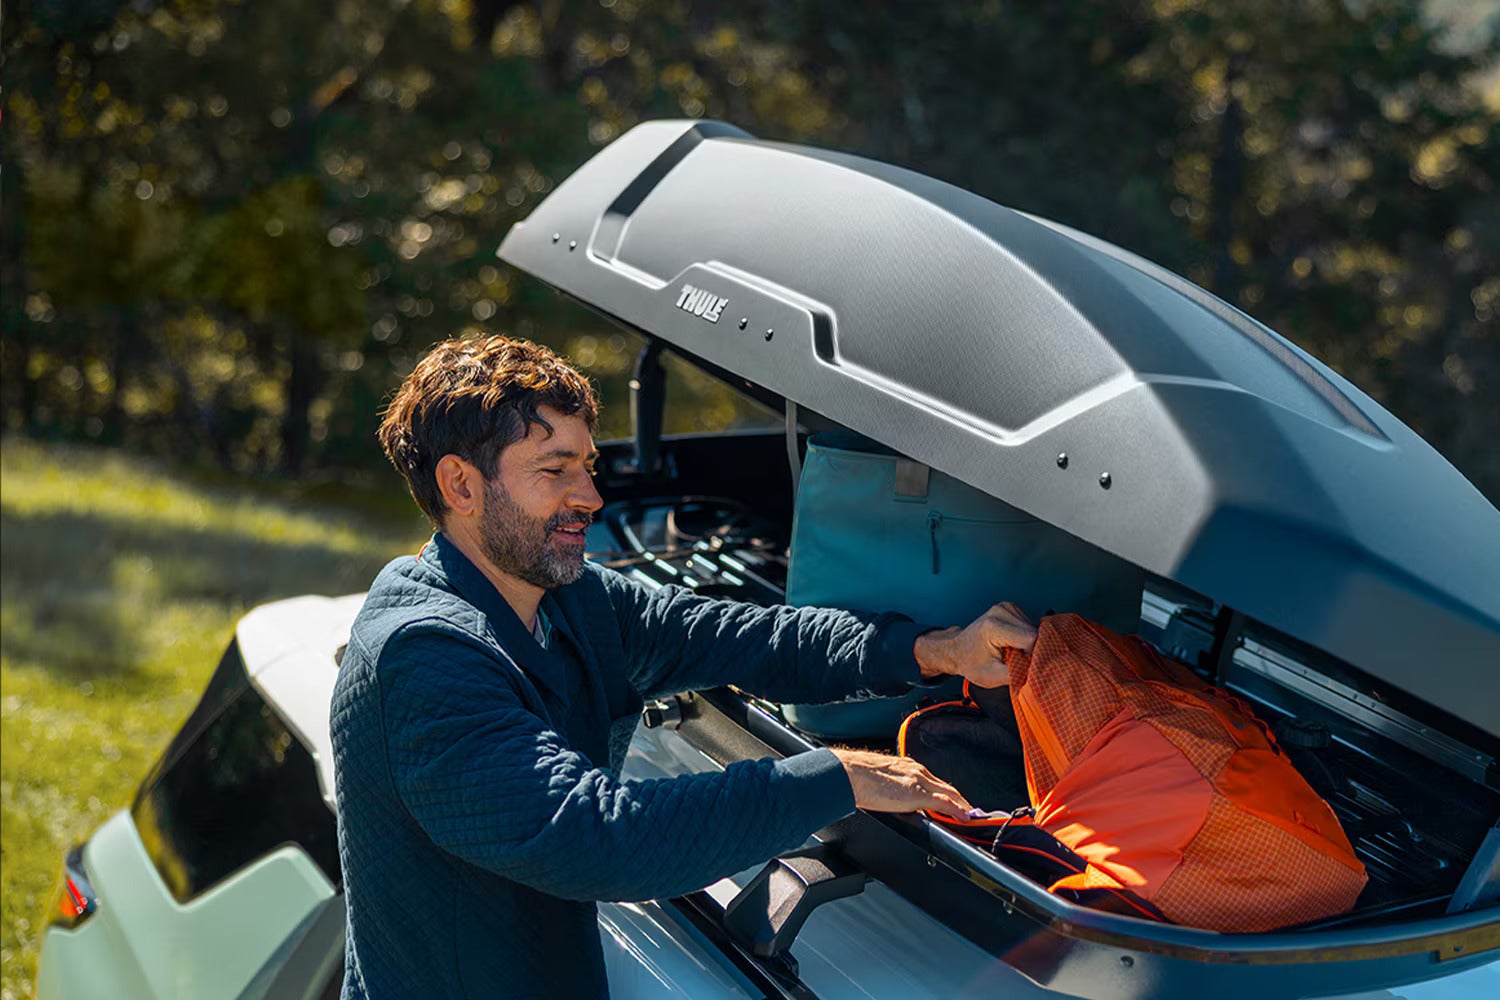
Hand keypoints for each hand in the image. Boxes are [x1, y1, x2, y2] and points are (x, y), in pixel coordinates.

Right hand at [830, 748, 972, 820]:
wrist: (848, 773)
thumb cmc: (856, 775)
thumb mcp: (881, 778)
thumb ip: (892, 785)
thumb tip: (893, 797)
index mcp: (907, 766)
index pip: (934, 781)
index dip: (948, 793)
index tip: (955, 801)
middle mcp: (916, 771)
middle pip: (946, 786)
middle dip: (960, 799)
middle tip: (970, 810)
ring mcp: (918, 781)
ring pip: (949, 793)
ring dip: (962, 805)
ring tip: (970, 815)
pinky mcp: (915, 794)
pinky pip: (943, 802)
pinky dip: (957, 810)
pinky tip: (964, 817)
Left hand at [914, 601, 1036, 688]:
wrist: (958, 650)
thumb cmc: (971, 663)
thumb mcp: (991, 677)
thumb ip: (1016, 675)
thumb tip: (1037, 673)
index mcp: (993, 627)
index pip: (1031, 639)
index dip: (1032, 655)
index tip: (1022, 664)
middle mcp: (1000, 611)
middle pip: (1034, 632)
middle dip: (1030, 649)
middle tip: (1013, 659)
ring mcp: (1005, 607)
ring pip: (1034, 628)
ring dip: (1028, 643)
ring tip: (1010, 650)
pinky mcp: (1010, 607)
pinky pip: (1029, 624)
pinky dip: (1025, 637)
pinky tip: (1012, 643)